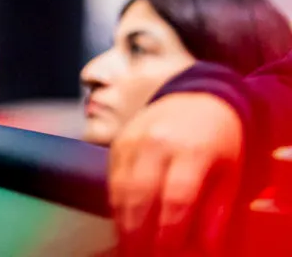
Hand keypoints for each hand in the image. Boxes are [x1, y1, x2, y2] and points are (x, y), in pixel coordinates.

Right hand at [109, 93, 244, 256]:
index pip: (175, 198)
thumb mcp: (230, 174)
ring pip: (120, 188)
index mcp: (192, 149)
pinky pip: (111, 178)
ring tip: (129, 246)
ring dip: (122, 222)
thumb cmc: (218, 140)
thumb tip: (205, 249)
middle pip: (141, 194)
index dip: (168, 231)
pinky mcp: (118, 141)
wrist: (198, 99)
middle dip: (138, 232)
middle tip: (140, 256)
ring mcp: (133, 139)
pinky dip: (115, 204)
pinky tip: (122, 222)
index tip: (166, 253)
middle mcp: (158, 141)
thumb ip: (216, 213)